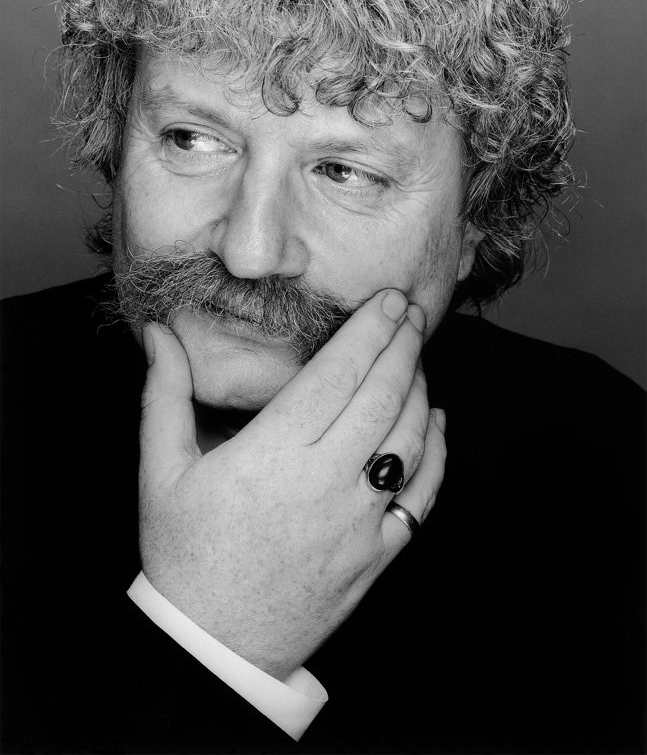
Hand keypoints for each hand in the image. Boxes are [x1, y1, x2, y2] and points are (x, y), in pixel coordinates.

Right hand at [138, 289, 445, 679]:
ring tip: (416, 359)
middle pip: (382, 397)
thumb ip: (165, 396)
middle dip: (402, 346)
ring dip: (420, 391)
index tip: (387, 300)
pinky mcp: (379, 554)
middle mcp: (325, 482)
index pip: (337, 375)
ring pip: (409, 439)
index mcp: (273, 456)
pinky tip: (436, 423)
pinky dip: (437, 452)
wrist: (215, 645)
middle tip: (411, 312)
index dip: (369, 331)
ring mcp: (360, 522)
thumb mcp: (161, 473)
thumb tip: (159, 336)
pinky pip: (423, 495)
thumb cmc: (185, 556)